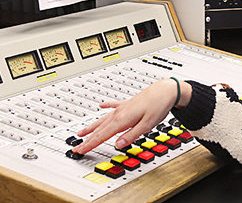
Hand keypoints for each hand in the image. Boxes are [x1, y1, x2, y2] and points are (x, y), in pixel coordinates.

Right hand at [72, 78, 190, 153]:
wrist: (164, 91)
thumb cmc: (157, 106)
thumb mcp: (146, 125)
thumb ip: (131, 135)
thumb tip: (118, 145)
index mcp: (122, 120)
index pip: (102, 135)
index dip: (90, 144)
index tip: (80, 150)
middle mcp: (119, 113)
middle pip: (99, 128)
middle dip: (87, 138)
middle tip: (77, 146)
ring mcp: (122, 108)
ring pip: (103, 119)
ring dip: (91, 126)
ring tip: (81, 132)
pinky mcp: (127, 103)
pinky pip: (113, 106)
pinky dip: (106, 107)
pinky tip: (101, 106)